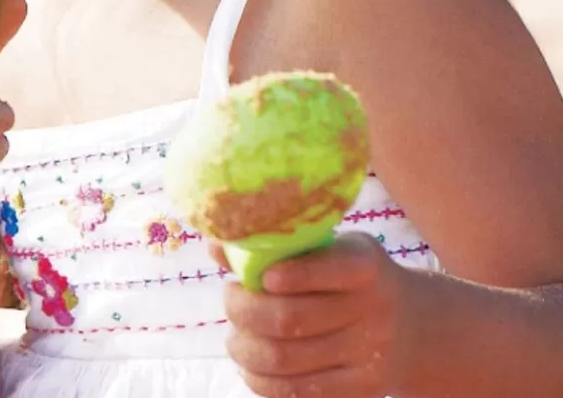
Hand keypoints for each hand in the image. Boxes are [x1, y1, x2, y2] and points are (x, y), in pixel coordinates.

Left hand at [214, 233, 414, 397]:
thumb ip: (278, 247)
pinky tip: (250, 366)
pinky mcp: (361, 391)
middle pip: (290, 318)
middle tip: (230, 300)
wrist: (413, 326)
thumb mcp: (329, 248)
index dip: (291, 274)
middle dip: (244, 311)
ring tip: (235, 337)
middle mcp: (373, 310)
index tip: (261, 276)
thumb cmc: (348, 275)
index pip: (329, 268)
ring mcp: (369, 355)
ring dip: (245, 349)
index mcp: (363, 265)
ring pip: (286, 359)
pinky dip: (262, 381)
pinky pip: (299, 392)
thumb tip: (216, 247)